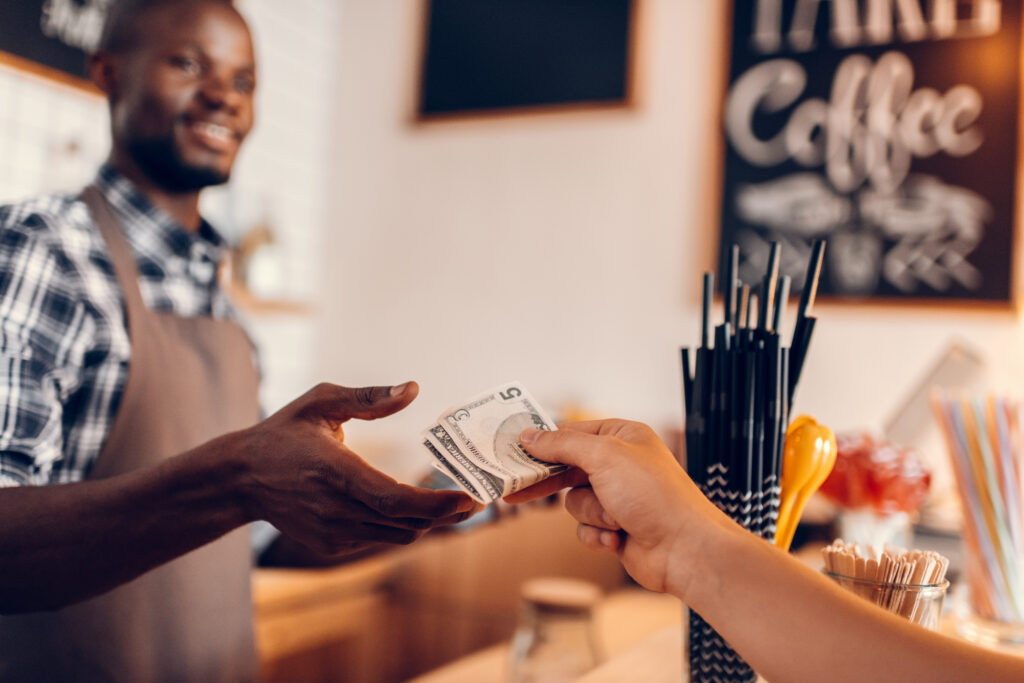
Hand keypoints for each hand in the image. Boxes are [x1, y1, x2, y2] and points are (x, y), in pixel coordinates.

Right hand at [234, 381, 478, 556]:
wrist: (241, 477)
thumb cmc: (285, 432)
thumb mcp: (321, 401)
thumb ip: (369, 396)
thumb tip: (413, 389)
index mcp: (336, 471)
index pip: (395, 499)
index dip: (436, 504)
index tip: (469, 497)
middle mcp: (336, 508)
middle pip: (406, 522)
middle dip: (447, 514)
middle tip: (478, 499)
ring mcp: (332, 531)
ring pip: (397, 535)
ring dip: (426, 521)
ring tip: (452, 503)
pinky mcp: (330, 545)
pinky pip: (378, 538)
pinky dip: (399, 525)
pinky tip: (411, 507)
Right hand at [505, 420, 729, 595]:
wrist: (684, 549)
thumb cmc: (653, 495)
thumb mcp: (603, 456)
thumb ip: (562, 445)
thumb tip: (529, 436)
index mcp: (623, 437)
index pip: (572, 432)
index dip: (542, 443)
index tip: (512, 450)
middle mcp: (621, 464)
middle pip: (567, 469)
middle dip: (550, 484)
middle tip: (513, 491)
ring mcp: (619, 497)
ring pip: (574, 502)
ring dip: (591, 513)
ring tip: (615, 518)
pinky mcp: (616, 526)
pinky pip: (585, 527)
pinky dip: (597, 534)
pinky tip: (617, 539)